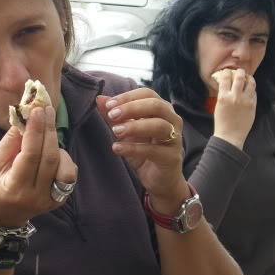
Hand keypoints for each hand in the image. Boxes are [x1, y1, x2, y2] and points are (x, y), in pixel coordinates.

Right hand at [0, 106, 77, 227]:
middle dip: (49, 131)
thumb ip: (10, 142)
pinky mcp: (60, 199)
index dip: (36, 131)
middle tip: (47, 109)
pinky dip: (63, 159)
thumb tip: (25, 118)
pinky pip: (68, 175)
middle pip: (50, 159)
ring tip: (45, 137)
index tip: (37, 110)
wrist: (2, 215)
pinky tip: (51, 152)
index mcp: (16, 189)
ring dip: (57, 147)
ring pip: (65, 168)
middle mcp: (37, 197)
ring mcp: (51, 200)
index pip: (31, 156)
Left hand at [96, 88, 188, 213]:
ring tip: (115, 132)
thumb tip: (100, 99)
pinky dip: (133, 148)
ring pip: (158, 126)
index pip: (147, 93)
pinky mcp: (172, 157)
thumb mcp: (126, 131)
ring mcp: (175, 138)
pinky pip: (154, 150)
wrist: (159, 180)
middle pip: (155, 105)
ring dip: (134, 127)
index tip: (108, 105)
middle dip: (131, 108)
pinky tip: (117, 148)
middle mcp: (172, 120)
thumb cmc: (144, 150)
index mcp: (162, 109)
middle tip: (111, 115)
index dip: (128, 97)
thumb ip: (114, 115)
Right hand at [213, 68, 256, 148]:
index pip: (226, 77)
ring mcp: (245, 101)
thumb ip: (223, 94)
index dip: (227, 72)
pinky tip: (249, 90)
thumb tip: (227, 84)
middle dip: (239, 71)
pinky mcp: (253, 105)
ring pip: (250, 83)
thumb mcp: (218, 105)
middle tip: (239, 71)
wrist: (230, 135)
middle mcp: (235, 96)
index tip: (227, 71)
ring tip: (247, 78)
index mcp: (223, 96)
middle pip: (239, 77)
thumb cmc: (221, 122)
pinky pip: (254, 93)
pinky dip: (251, 89)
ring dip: (248, 78)